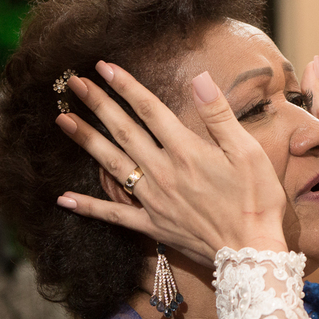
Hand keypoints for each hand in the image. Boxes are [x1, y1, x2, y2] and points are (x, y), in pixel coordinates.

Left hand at [54, 61, 288, 263]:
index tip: (104, 66)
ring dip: (86, 141)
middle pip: (124, 132)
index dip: (126, 86)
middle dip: (98, 104)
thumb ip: (219, 115)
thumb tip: (199, 79)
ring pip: (112, 165)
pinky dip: (87, 206)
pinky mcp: (152, 225)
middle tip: (74, 84)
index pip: (150, 110)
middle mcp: (164, 172)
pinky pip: (113, 215)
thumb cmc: (256, 199)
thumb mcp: (248, 151)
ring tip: (64, 121)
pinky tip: (62, 198)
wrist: (251, 252)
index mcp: (187, 151)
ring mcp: (154, 200)